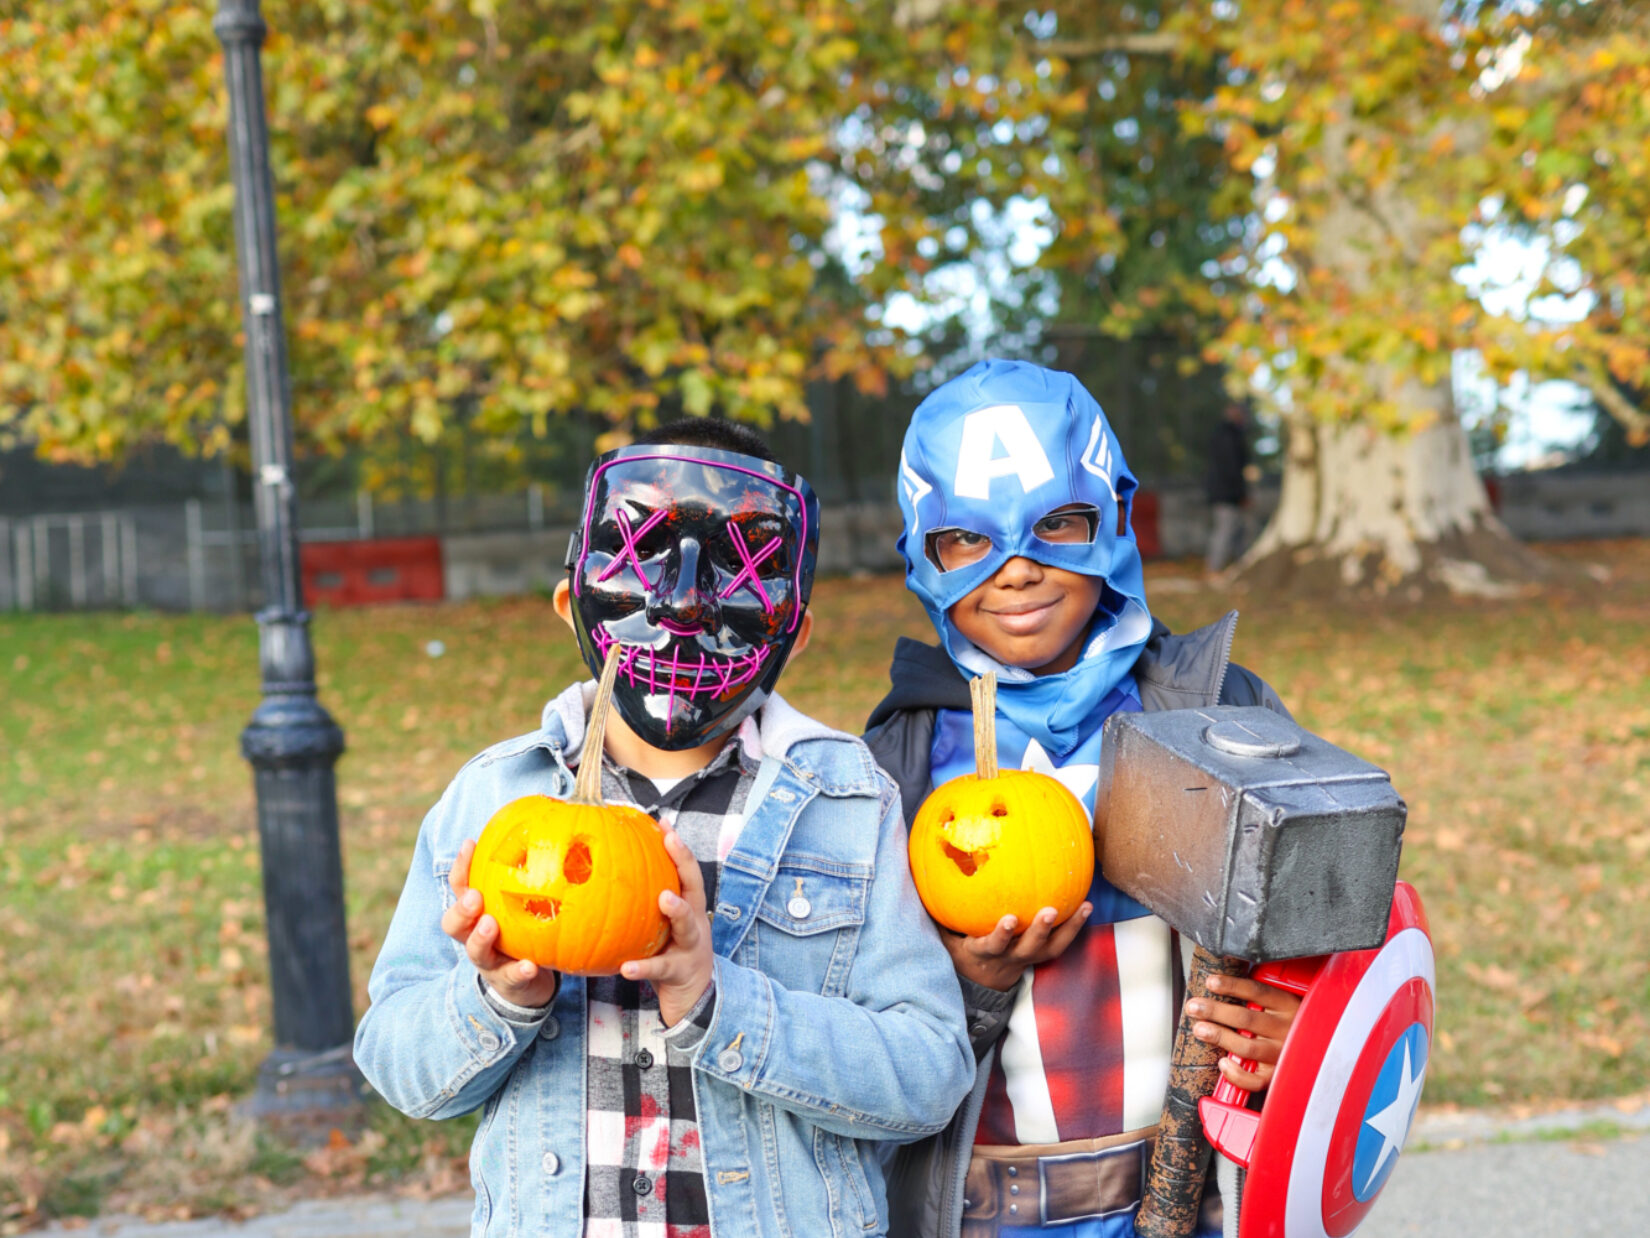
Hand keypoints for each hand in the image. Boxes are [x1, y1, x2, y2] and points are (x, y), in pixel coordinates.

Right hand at [441, 837, 559, 1008]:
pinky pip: (511, 978)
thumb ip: (530, 872)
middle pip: (454, 923)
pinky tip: (531, 964)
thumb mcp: (522, 902)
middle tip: (475, 896)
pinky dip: (520, 971)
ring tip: (491, 925)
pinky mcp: (509, 982)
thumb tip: (555, 818)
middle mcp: (476, 936)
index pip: (461, 886)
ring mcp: (490, 962)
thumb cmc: (524, 931)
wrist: (528, 981)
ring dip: (481, 938)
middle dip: (461, 908)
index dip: (462, 866)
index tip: (471, 843)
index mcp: (478, 913)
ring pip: (476, 952)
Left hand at [621, 830, 713, 1027]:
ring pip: (687, 925)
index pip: (686, 871)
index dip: (677, 846)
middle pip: (695, 886)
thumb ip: (643, 906)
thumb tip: (604, 878)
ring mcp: (691, 946)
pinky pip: (660, 968)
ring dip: (677, 910)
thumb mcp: (661, 928)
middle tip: (672, 840)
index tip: (663, 822)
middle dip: (685, 861)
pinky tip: (626, 967)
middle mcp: (695, 922)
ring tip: (664, 898)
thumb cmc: (670, 955)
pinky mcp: (680, 972)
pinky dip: (643, 968)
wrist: (694, 1000)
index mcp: (689, 908)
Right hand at [940, 903, 1092, 991]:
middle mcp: (1008, 959)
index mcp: (983, 953)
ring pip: (1050, 948)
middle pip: (1027, 949)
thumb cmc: (959, 950)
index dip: (1001, 936)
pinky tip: (1086, 905)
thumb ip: (937, 913)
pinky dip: (1074, 927)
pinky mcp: (1039, 956)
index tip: (1010, 919)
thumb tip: (922, 878)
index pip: (992, 946)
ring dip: (1069, 929)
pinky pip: (1060, 945)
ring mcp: (1027, 959)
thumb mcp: (944, 937)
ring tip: (1085, 906)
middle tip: (1050, 910)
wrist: (980, 983)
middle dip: (1039, 931)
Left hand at [1186, 973, 1302, 1092]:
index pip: (1258, 992)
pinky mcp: (1279, 1076)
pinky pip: (1255, 1080)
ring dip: (1220, 1036)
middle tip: (1194, 1006)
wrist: (1329, 1052)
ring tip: (1200, 1029)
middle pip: (1247, 1018)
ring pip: (1247, 1046)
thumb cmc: (1299, 1022)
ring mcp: (1284, 1054)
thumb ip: (1265, 996)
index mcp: (1290, 1006)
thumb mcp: (1290, 1002)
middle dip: (1215, 1011)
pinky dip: (1237, 1073)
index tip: (1210, 982)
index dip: (1232, 986)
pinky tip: (1223, 1063)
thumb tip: (1228, 984)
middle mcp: (1288, 1030)